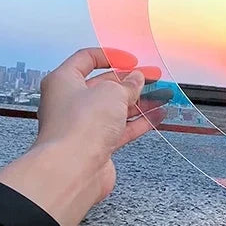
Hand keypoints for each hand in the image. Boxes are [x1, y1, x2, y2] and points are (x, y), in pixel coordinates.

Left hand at [0, 47, 167, 225]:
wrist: (73, 169)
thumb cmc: (79, 126)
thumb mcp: (111, 92)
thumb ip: (127, 84)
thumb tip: (135, 79)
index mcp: (63, 81)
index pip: (86, 59)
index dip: (110, 56)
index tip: (131, 60)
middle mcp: (69, 102)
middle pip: (103, 85)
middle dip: (129, 81)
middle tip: (152, 76)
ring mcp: (83, 125)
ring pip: (114, 109)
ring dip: (139, 102)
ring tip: (162, 95)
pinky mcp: (96, 145)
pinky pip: (120, 129)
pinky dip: (139, 122)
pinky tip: (157, 116)